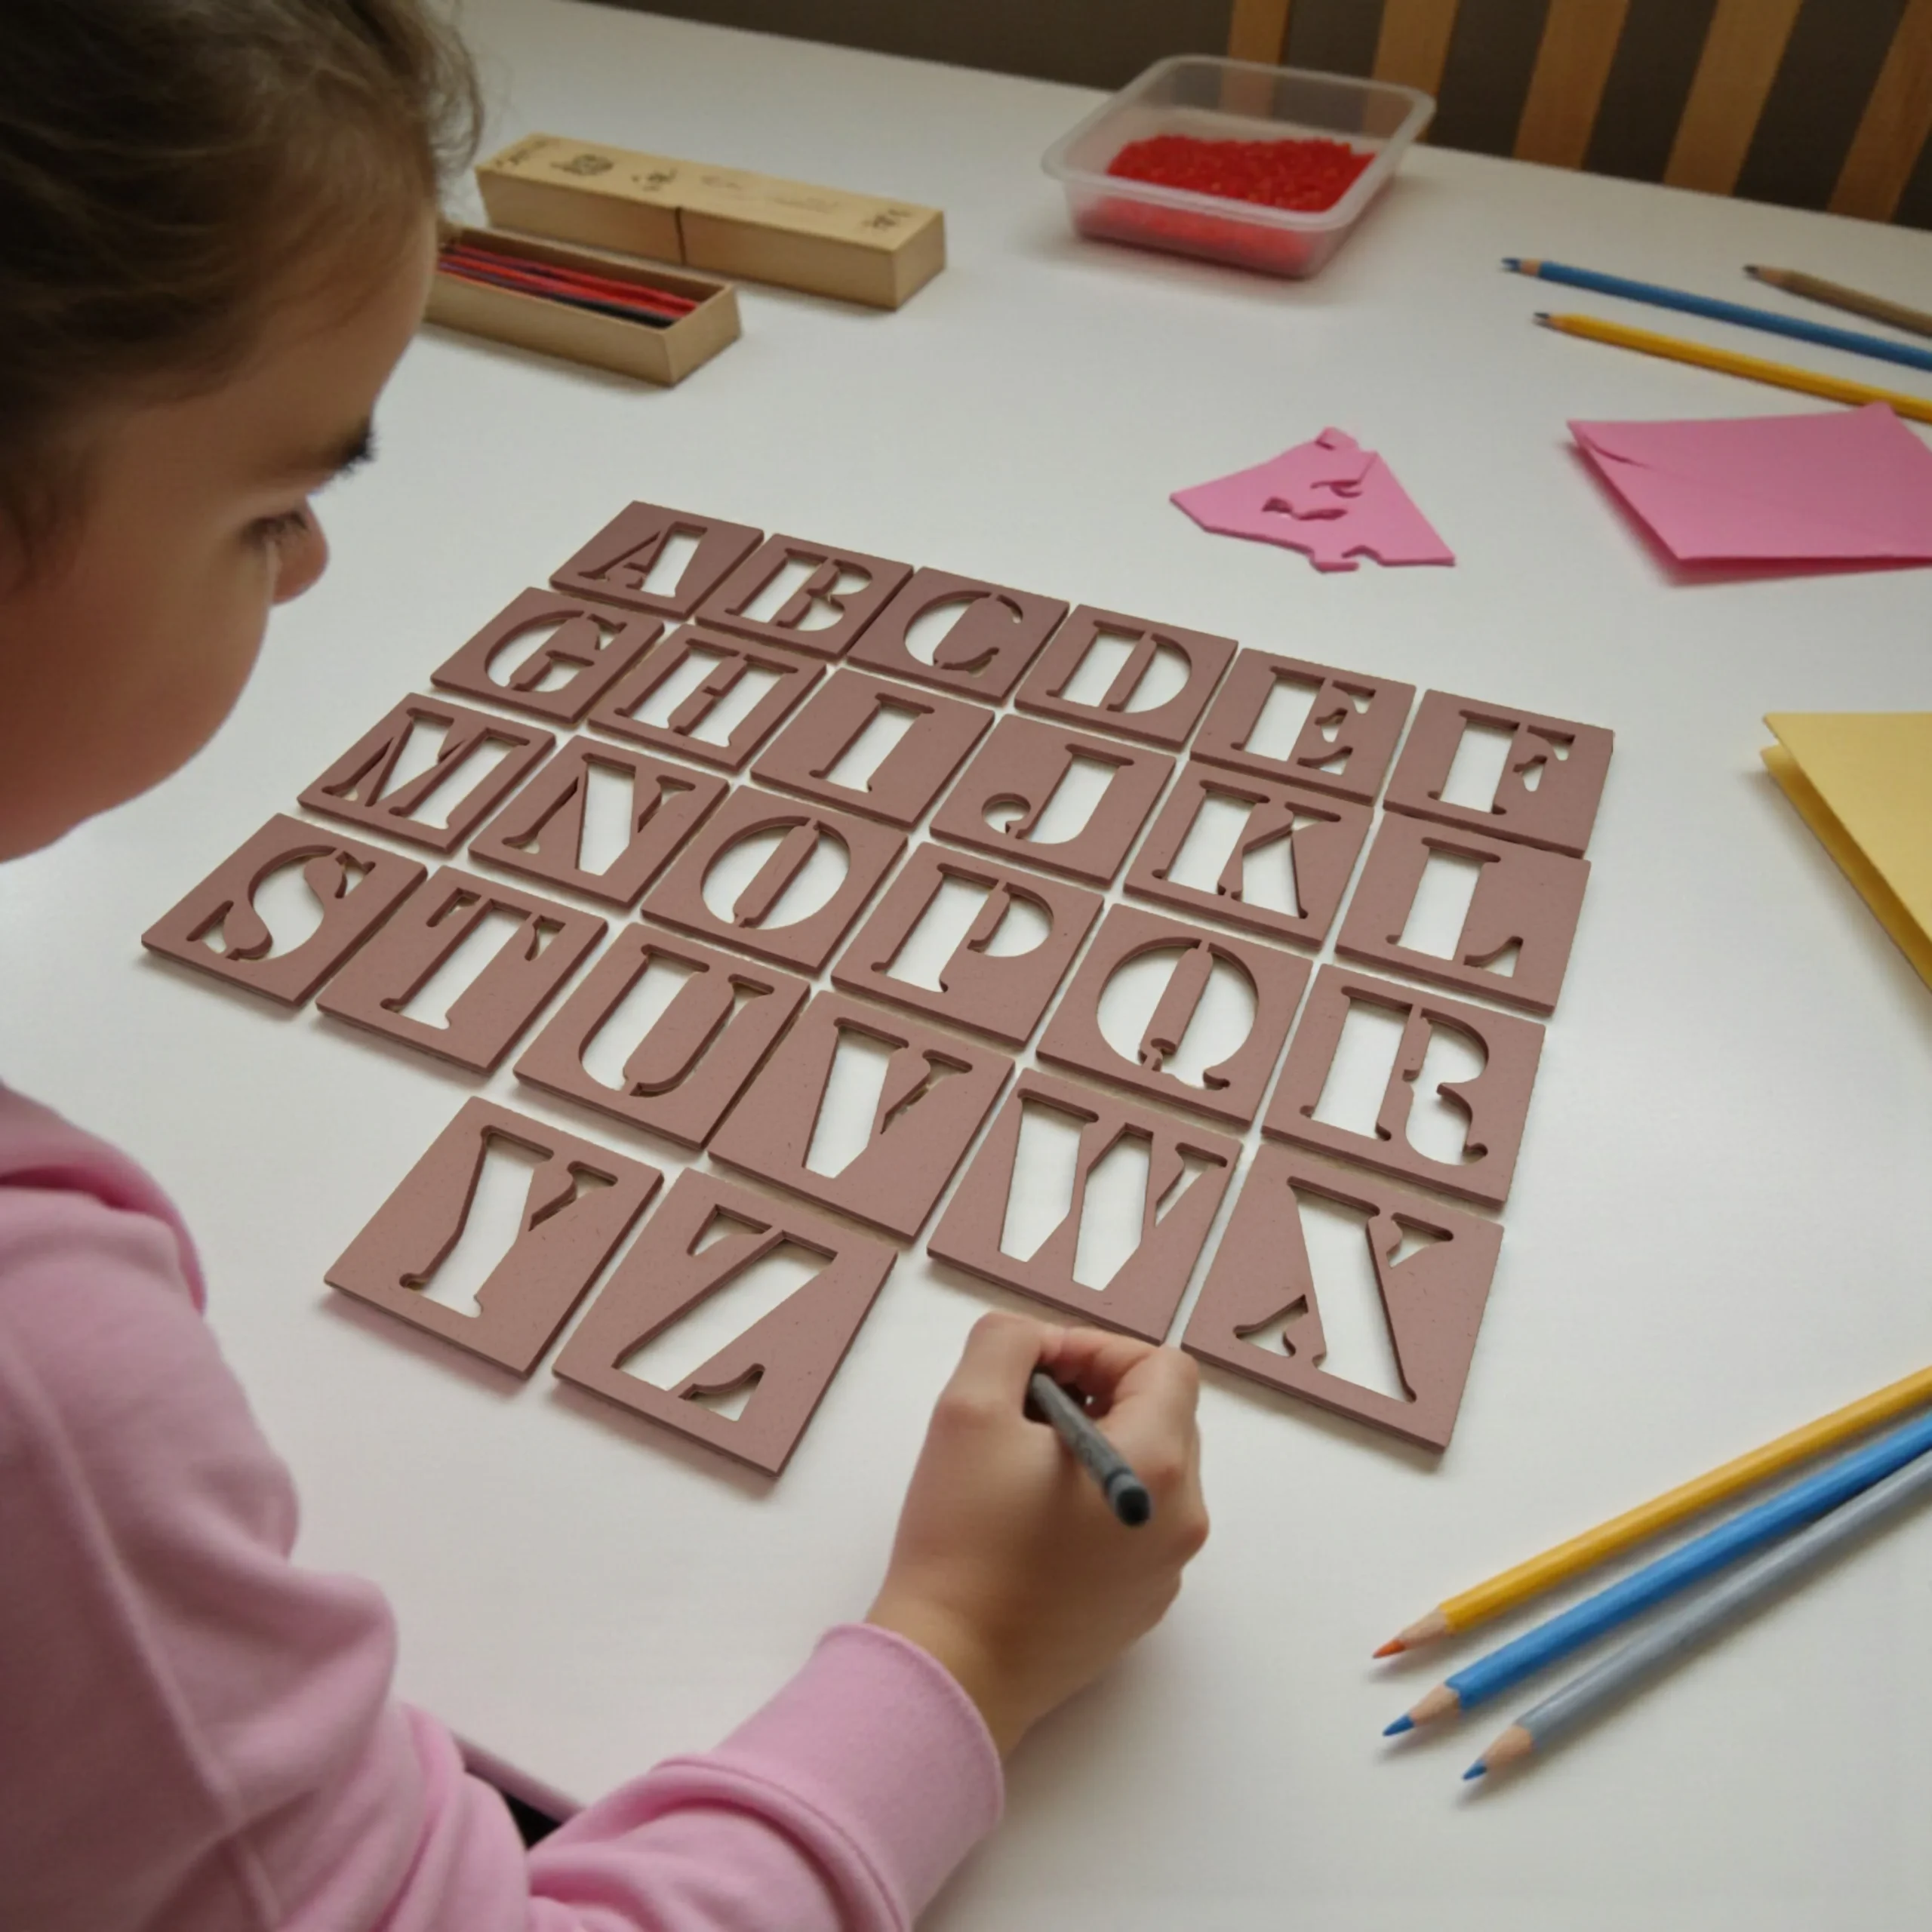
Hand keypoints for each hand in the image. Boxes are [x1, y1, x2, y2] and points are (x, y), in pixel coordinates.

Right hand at [866, 1311, 1208, 1753]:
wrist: (952, 1668)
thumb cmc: (962, 1539)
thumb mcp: (969, 1408)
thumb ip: (1009, 1342)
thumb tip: (1037, 1343)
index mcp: (1159, 1464)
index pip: (1163, 1367)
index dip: (1098, 1350)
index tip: (1037, 1372)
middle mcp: (1182, 1518)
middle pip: (1161, 1417)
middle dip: (1095, 1395)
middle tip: (1023, 1413)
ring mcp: (1165, 1570)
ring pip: (1148, 1472)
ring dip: (1092, 1447)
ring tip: (1020, 1468)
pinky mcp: (1139, 1608)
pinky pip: (1134, 1527)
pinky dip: (1093, 1504)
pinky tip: (1030, 1524)